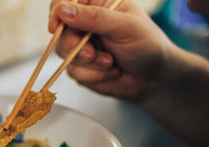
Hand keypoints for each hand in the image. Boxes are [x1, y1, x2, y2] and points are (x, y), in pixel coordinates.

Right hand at [49, 0, 176, 102]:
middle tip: (92, 55)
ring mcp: (81, 46)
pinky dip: (92, 76)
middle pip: (60, 31)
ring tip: (110, 63)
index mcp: (97, 5)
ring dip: (88, 64)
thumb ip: (95, 18)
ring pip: (64, 53)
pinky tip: (110, 72)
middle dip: (75, 46)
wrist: (153, 77)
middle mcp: (85, 24)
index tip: (56, 27)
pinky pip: (73, 71)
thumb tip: (63, 10)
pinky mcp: (80, 66)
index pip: (65, 1)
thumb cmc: (147, 45)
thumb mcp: (125, 27)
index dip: (57, 13)